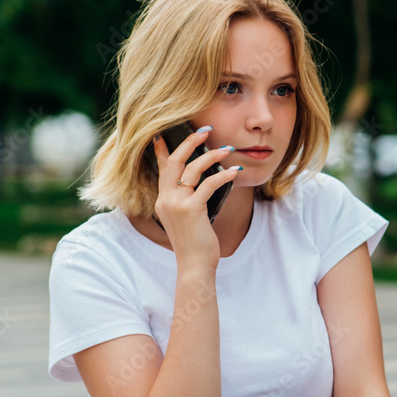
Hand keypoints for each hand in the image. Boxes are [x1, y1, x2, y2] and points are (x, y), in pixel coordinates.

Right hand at [152, 128, 239, 270]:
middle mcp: (166, 199)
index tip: (162, 133)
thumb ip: (189, 199)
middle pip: (175, 161)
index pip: (162, 168)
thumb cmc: (196, 243)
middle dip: (190, 141)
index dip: (163, 149)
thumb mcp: (187, 218)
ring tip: (227, 149)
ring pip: (192, 169)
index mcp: (163, 200)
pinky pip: (208, 184)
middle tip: (206, 131)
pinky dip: (223, 175)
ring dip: (211, 155)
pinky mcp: (191, 210)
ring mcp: (177, 204)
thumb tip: (206, 179)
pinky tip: (234, 171)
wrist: (194, 266)